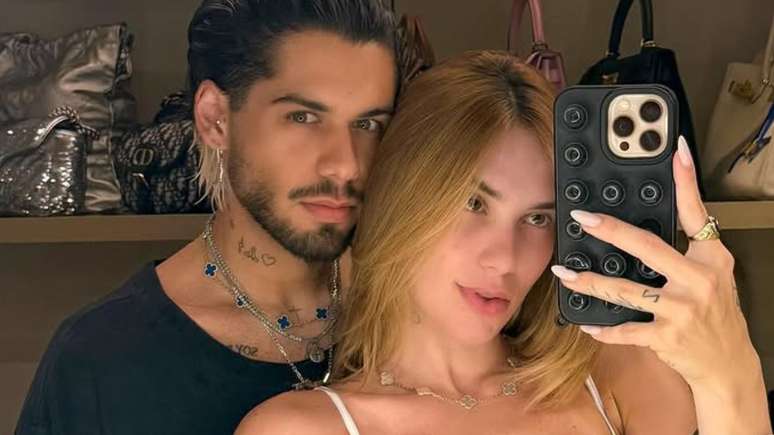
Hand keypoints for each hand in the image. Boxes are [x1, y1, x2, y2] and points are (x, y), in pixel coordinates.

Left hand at [550, 136, 769, 433]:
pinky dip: (603, 329)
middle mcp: (698, 281)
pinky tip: (585, 322)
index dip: (686, 181)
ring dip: (591, 282)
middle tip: (582, 218)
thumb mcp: (714, 274)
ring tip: (564, 273)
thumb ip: (688, 247)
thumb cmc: (715, 313)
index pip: (696, 213)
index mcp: (710, 259)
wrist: (728, 363)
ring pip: (626, 291)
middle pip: (648, 247)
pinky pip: (626, 330)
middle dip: (611, 231)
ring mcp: (682, 310)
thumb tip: (650, 218)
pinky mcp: (666, 336)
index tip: (675, 151)